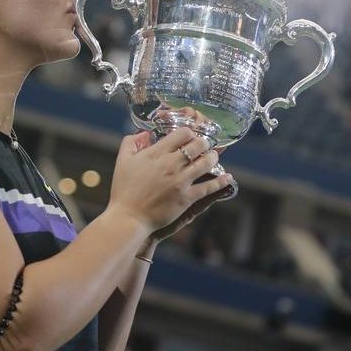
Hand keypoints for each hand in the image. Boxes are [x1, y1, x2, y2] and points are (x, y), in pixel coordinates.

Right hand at [107, 128, 231, 232]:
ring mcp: (180, 181)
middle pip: (197, 146)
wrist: (128, 217)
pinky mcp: (186, 198)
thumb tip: (143, 133)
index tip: (190, 136)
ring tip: (213, 157)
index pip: (181, 134)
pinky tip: (227, 178)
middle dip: (204, 143)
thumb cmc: (124, 190)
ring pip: (206, 163)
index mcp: (156, 153)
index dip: (189, 133)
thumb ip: (131, 143)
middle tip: (204, 145)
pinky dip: (220, 182)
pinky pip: (208, 187)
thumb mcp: (122, 161)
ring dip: (213, 158)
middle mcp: (170, 164)